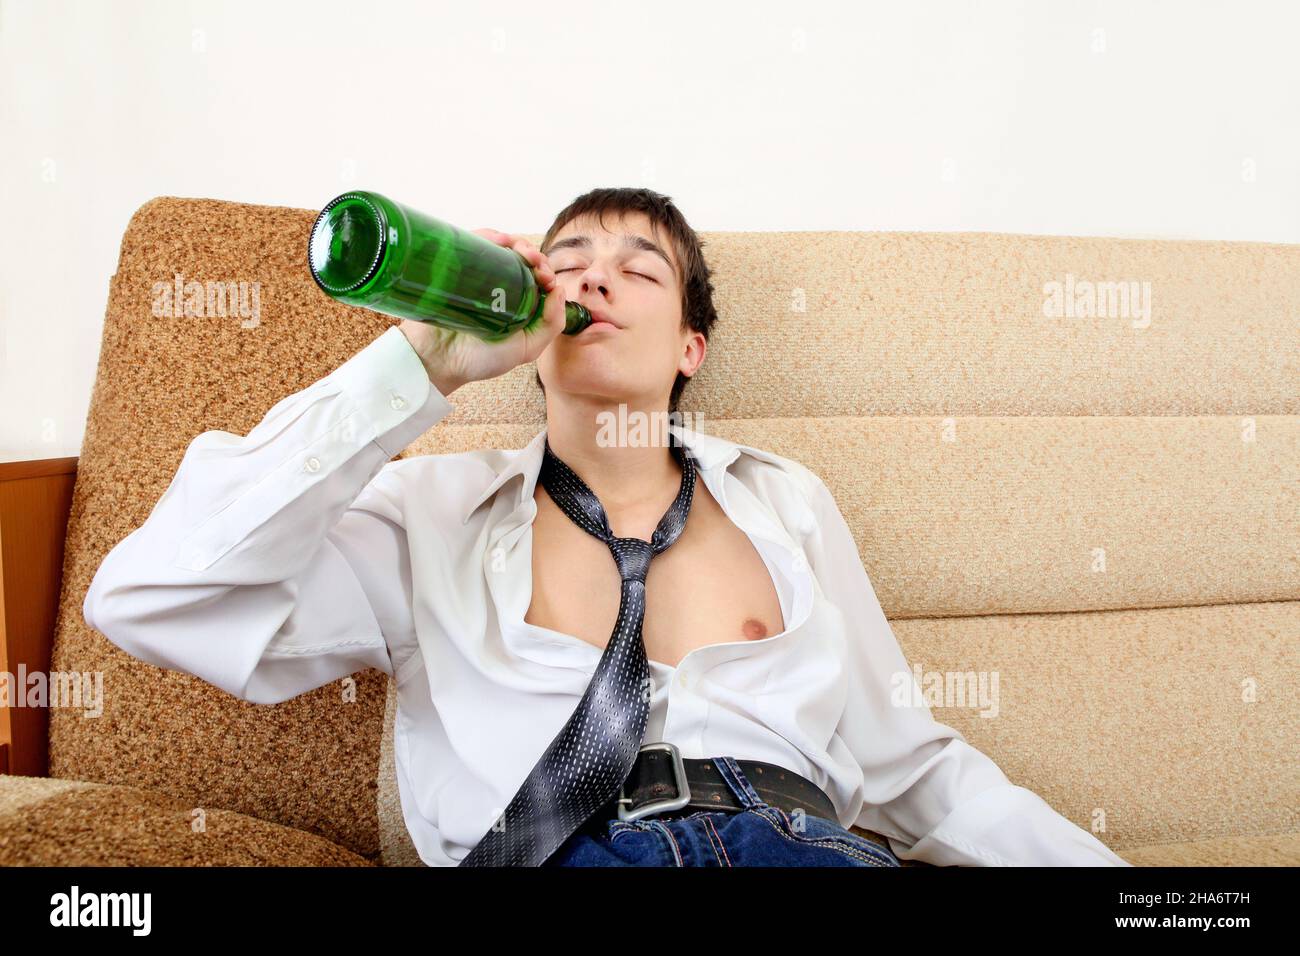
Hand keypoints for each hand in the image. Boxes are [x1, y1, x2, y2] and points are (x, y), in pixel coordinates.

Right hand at [398, 229, 565, 394]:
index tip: (545, 278)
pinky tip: (498, 240)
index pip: (537, 278)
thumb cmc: (480, 359)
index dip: (545, 271)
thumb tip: (559, 289)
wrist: (437, 360)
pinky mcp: (455, 267)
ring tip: (519, 250)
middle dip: (534, 254)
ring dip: (515, 241)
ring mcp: (477, 275)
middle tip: (534, 262)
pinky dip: (489, 235)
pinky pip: (473, 243)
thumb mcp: (526, 348)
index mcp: (518, 304)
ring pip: (501, 247)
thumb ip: (550, 324)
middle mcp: (499, 286)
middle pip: (522, 259)